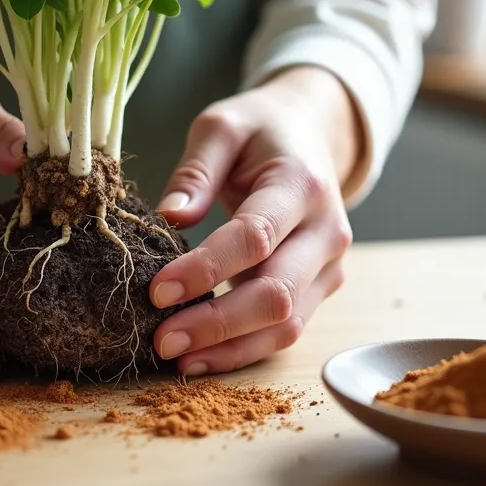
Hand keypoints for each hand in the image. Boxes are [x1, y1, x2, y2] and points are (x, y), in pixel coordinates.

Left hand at [148, 67, 362, 375]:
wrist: (311, 134)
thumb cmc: (260, 131)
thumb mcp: (221, 127)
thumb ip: (195, 170)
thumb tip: (170, 217)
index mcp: (301, 185)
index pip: (255, 237)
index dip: (206, 269)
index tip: (157, 291)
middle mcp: (326, 232)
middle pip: (277, 293)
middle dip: (216, 323)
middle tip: (161, 339)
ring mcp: (329, 266)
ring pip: (286, 325)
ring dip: (230, 348)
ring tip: (176, 358)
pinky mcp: (320, 288)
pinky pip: (285, 330)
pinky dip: (243, 350)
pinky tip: (201, 358)